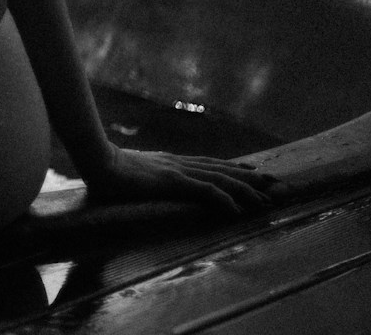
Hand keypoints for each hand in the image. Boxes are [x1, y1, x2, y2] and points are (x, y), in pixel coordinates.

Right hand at [81, 147, 278, 215]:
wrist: (97, 160)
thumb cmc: (108, 169)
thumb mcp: (134, 173)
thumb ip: (146, 176)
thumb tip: (149, 182)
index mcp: (172, 162)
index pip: (209, 164)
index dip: (232, 167)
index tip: (252, 171)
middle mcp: (179, 163)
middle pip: (221, 169)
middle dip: (248, 177)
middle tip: (272, 182)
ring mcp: (177, 171)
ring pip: (219, 179)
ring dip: (244, 189)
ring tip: (264, 198)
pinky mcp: (172, 181)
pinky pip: (204, 191)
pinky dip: (223, 199)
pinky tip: (236, 209)